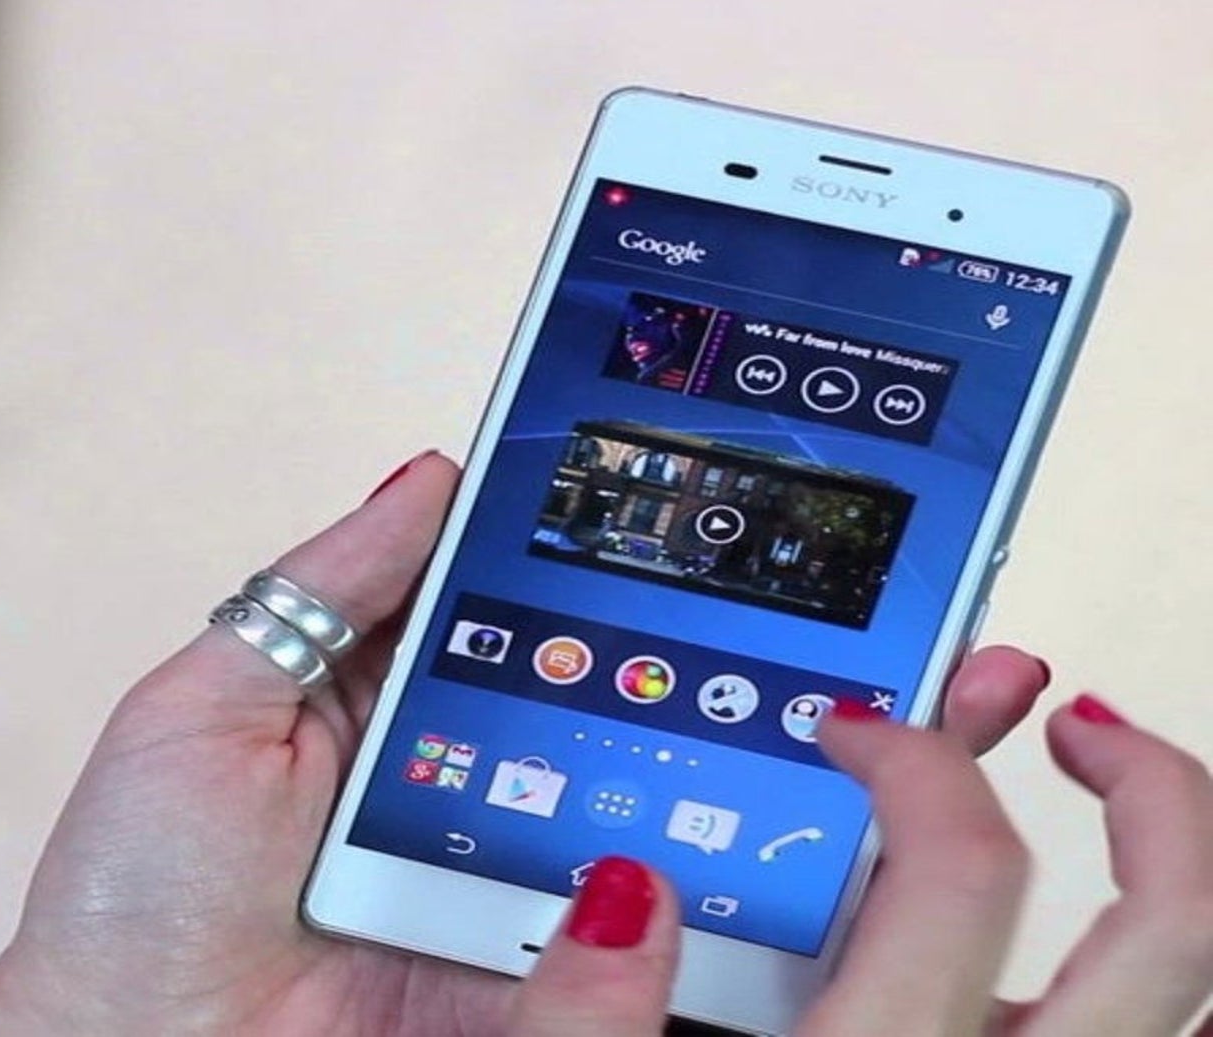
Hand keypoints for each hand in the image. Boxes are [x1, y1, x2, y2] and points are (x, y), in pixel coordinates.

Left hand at [0, 452, 1048, 1036]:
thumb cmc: (130, 889)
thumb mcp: (210, 705)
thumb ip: (332, 589)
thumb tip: (437, 469)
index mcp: (423, 710)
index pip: (566, 621)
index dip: (665, 569)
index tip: (769, 512)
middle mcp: (497, 798)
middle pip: (660, 720)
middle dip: (793, 669)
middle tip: (911, 612)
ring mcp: (533, 903)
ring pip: (696, 833)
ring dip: (818, 777)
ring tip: (937, 702)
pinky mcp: (552, 1001)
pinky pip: (669, 955)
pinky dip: (764, 910)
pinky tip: (859, 845)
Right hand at [507, 696, 1212, 1035]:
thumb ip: (588, 1027)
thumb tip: (623, 895)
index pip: (962, 867)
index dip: (918, 758)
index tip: (855, 736)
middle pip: (1171, 924)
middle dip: (1153, 791)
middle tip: (1086, 732)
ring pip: (1193, 1006)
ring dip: (1182, 885)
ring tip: (1133, 822)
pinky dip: (1150, 999)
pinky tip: (1090, 973)